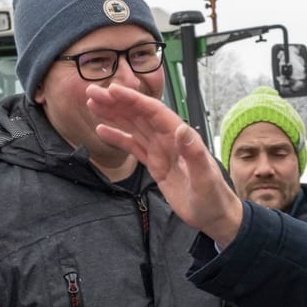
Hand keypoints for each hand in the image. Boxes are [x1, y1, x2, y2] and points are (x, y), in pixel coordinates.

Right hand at [87, 85, 243, 244]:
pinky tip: (101, 130)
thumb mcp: (205, 178)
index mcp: (180, 137)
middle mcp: (169, 139)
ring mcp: (161, 150)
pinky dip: (118, 137)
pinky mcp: (155, 164)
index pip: (153, 112)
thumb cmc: (213, 198)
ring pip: (133, 127)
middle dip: (116, 102)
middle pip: (139, 115)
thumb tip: (182, 128)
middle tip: (91, 92)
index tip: (112, 90)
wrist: (214, 216)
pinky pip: (133, 146)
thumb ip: (195, 154)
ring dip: (113, 114)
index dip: (133, 100)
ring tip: (92, 104)